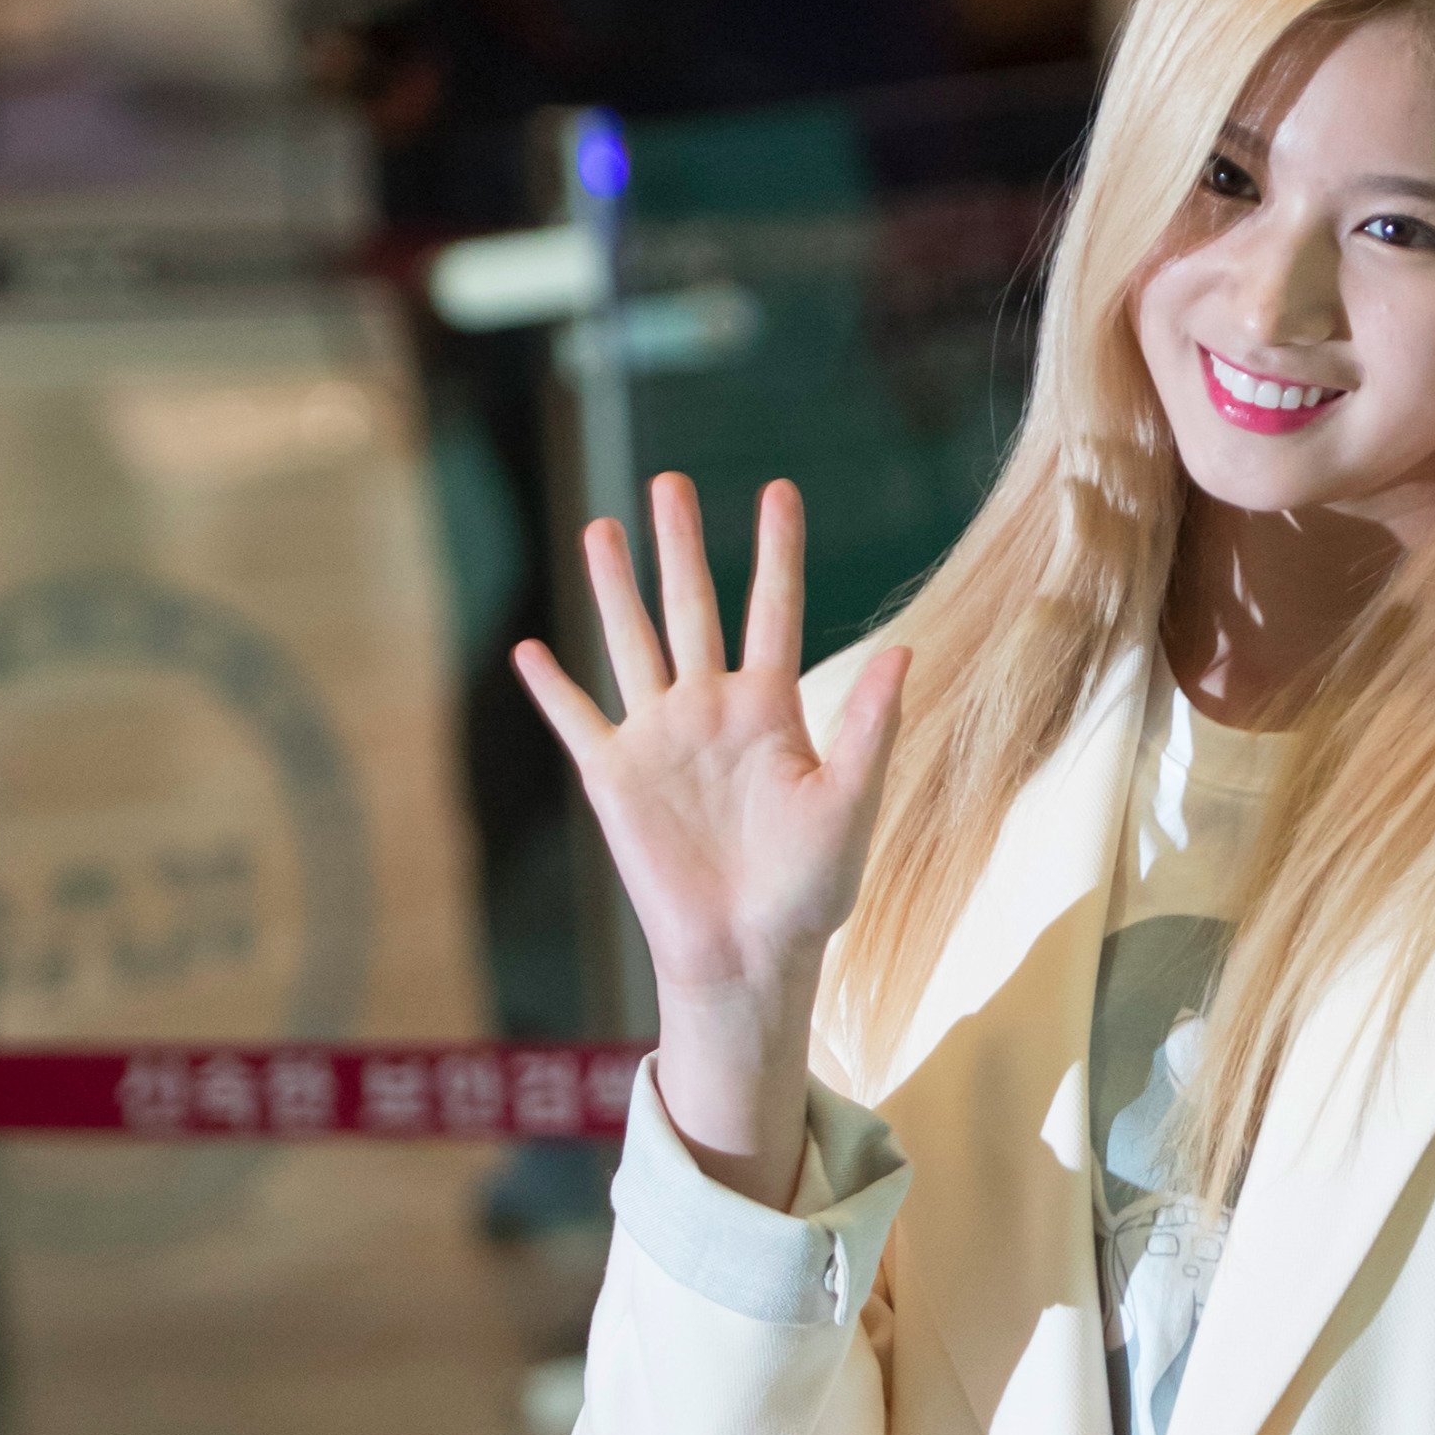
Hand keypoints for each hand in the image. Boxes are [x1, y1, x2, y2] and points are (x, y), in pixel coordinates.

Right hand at [512, 473, 909, 1199]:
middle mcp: (712, 711)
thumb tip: (905, 651)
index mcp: (772, 711)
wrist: (748, 953)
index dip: (776, 551)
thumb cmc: (811, 891)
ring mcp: (660, 740)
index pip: (773, 611)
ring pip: (633, 642)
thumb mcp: (851, 803)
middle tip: (669, 481)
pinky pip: (577, 720)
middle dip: (680, 545)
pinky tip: (529, 648)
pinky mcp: (615, 778)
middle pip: (693, 607)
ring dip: (616, 588)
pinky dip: (552, 687)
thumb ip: (874, 726)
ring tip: (602, 527)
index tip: (778, 490)